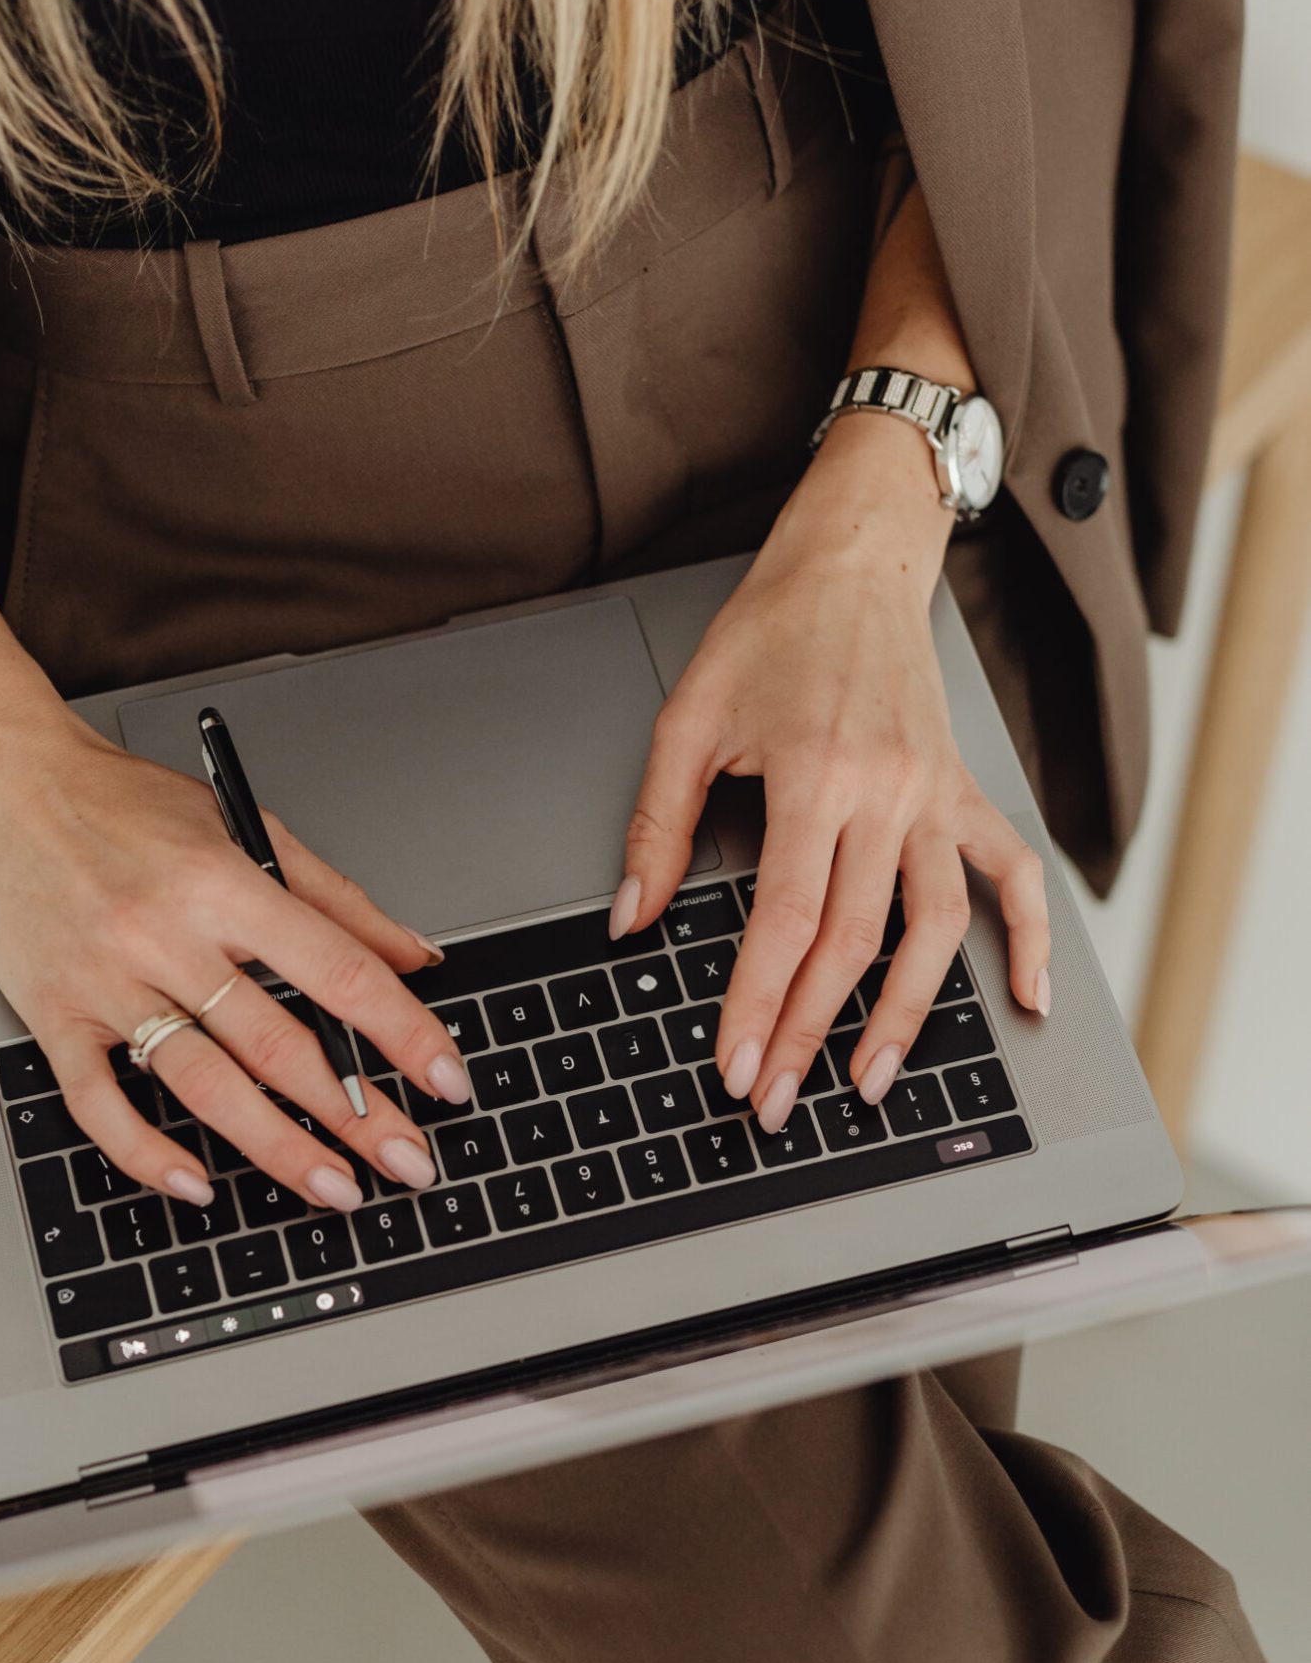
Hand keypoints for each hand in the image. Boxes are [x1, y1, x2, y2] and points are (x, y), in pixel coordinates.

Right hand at [0, 706, 471, 1209]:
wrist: (5, 782)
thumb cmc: (122, 801)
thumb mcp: (242, 825)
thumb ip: (333, 896)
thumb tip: (414, 954)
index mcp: (223, 883)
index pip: (336, 970)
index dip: (401, 1031)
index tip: (446, 1077)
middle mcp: (166, 935)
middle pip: (278, 1045)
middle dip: (356, 1115)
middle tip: (409, 1161)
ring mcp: (106, 981)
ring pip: (204, 1085)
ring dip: (277, 1149)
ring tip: (334, 1187)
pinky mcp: (52, 1014)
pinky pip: (99, 1101)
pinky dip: (147, 1152)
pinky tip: (197, 1184)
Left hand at [611, 414, 1050, 1131]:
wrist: (852, 561)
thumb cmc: (768, 631)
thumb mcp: (688, 718)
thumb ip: (658, 826)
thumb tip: (629, 920)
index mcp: (814, 773)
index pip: (787, 919)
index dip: (759, 1003)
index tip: (737, 1065)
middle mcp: (887, 791)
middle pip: (856, 941)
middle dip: (811, 1031)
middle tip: (777, 1100)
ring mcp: (936, 793)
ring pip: (938, 926)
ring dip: (909, 1014)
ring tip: (872, 1082)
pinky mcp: (963, 788)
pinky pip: (1011, 871)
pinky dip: (1032, 937)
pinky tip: (1026, 999)